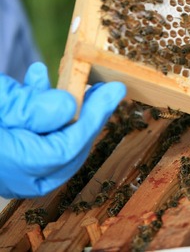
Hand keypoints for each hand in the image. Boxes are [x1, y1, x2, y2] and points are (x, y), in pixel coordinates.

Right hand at [0, 62, 125, 197]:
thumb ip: (28, 108)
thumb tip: (70, 107)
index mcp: (13, 162)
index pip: (69, 145)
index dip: (96, 115)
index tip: (115, 90)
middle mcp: (14, 175)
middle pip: (67, 147)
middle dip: (85, 115)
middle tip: (101, 88)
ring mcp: (10, 171)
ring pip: (51, 141)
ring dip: (59, 109)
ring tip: (57, 78)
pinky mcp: (6, 160)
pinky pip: (33, 140)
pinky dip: (38, 112)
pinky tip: (33, 79)